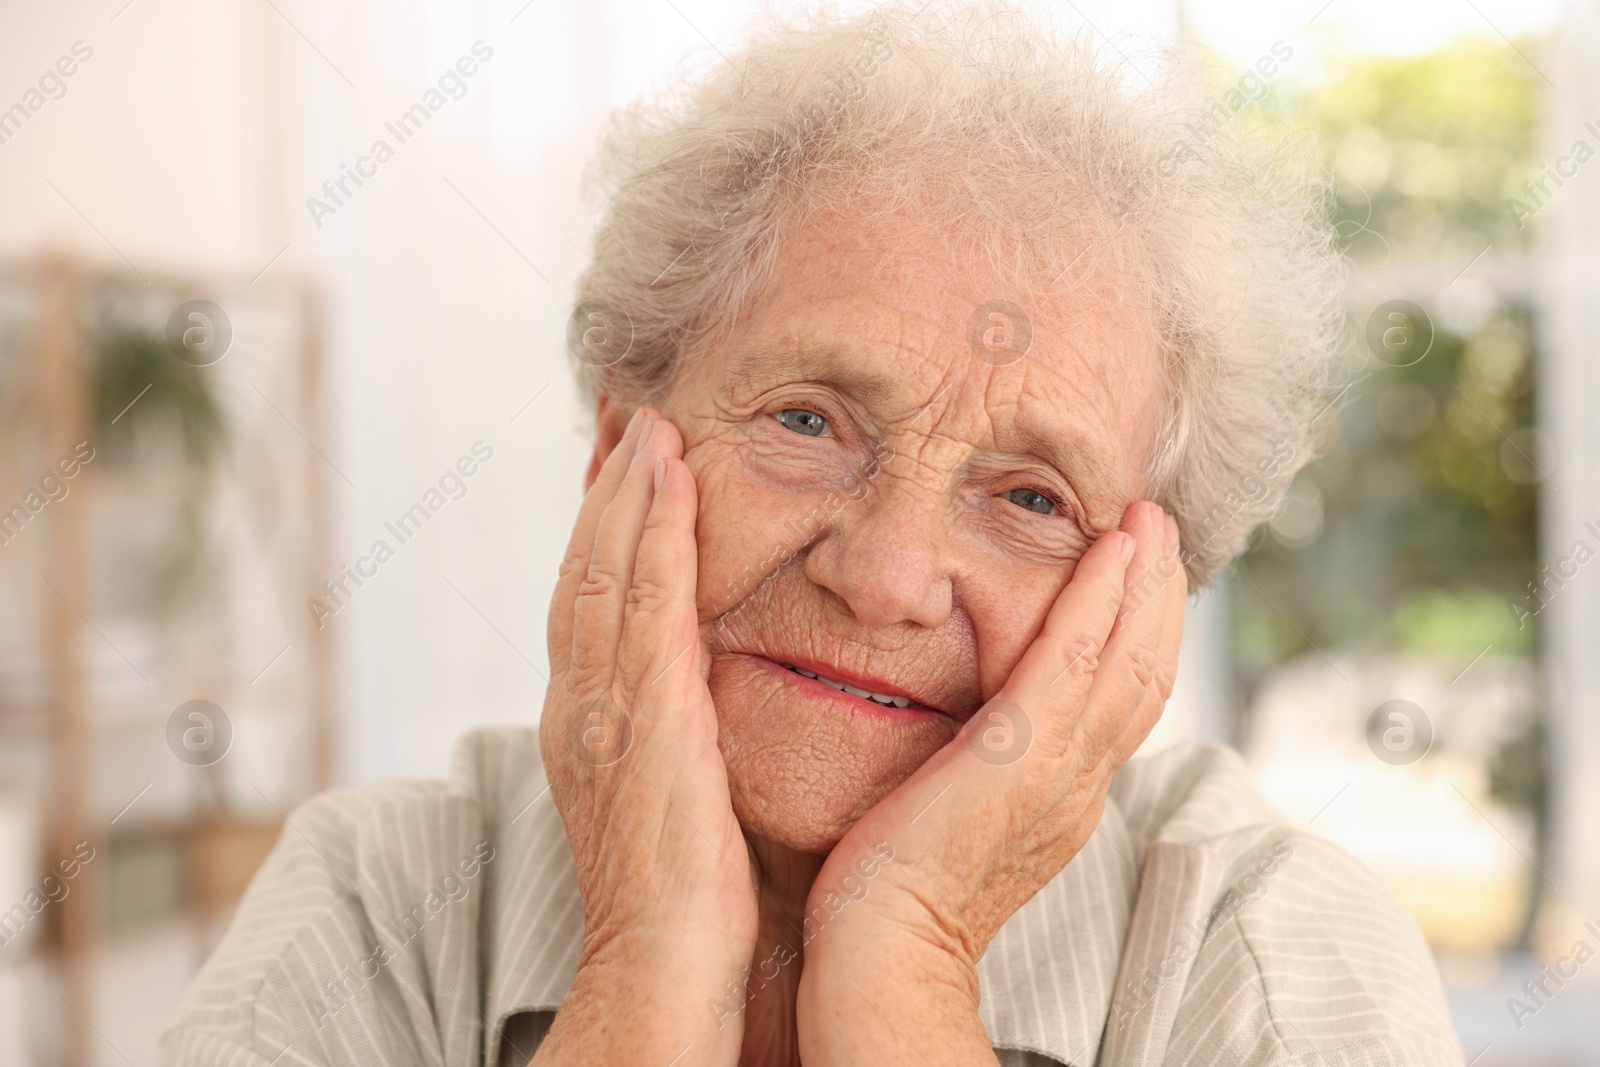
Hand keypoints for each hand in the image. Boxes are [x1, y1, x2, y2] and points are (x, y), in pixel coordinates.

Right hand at [535, 408, 757, 1066]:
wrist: (665, 970)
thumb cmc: (684, 898)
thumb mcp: (672, 794)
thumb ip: (676, 731)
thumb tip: (701, 693)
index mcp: (589, 720)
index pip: (590, 599)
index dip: (603, 526)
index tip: (627, 462)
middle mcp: (581, 702)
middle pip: (582, 568)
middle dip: (603, 488)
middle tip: (624, 411)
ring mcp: (603, 709)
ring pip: (601, 570)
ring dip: (621, 489)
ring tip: (643, 418)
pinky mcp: (644, 720)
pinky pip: (642, 604)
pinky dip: (649, 532)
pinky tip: (666, 476)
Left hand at [796, 500, 1184, 1064]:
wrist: (880, 947)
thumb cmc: (893, 888)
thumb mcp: (953, 812)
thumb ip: (974, 765)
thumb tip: (963, 725)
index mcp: (1064, 798)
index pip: (1121, 702)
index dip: (1137, 633)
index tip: (1135, 572)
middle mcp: (1079, 787)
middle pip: (1146, 675)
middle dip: (1157, 594)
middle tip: (1156, 524)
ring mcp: (1060, 775)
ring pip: (1129, 662)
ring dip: (1143, 583)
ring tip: (1146, 518)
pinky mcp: (1022, 761)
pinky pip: (1076, 662)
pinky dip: (1100, 599)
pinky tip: (1109, 548)